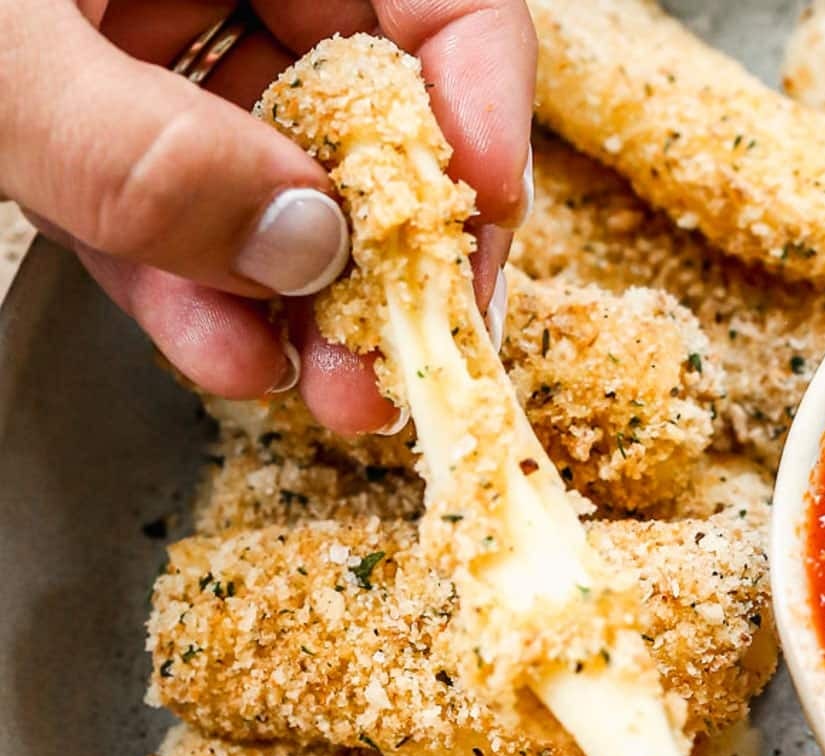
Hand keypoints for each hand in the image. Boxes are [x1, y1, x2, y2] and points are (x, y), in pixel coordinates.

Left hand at [0, 1, 535, 432]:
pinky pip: (174, 214)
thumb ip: (139, 145)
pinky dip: (197, 295)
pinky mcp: (96, 127)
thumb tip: (303, 248)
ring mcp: (149, 48)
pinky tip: (224, 355)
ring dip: (307, 307)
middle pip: (369, 108)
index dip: (485, 100)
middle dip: (392, 252)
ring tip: (331, 394)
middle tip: (413, 352)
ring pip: (275, 185)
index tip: (483, 216)